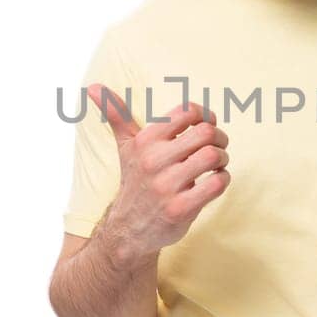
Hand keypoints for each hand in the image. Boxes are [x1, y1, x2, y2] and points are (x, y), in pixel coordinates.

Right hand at [87, 85, 231, 258]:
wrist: (128, 229)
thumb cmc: (135, 181)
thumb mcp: (125, 147)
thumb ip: (116, 115)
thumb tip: (94, 87)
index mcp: (145, 141)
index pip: (187, 111)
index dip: (206, 115)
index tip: (208, 125)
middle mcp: (154, 161)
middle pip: (205, 133)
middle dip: (219, 138)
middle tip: (218, 146)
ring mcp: (166, 186)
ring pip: (212, 156)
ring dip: (222, 159)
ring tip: (217, 164)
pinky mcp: (180, 208)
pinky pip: (215, 184)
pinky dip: (223, 179)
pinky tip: (215, 181)